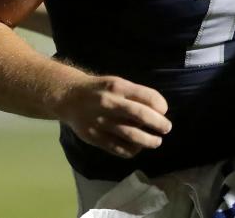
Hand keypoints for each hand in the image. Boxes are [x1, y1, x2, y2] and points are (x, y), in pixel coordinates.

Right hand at [54, 75, 171, 158]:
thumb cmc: (98, 90)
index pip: (147, 96)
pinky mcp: (95, 137)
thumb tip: (158, 111)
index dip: (160, 105)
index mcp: (117, 86)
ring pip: (131, 135)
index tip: (164, 110)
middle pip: (140, 115)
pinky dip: (132, 150)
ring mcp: (101, 121)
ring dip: (149, 141)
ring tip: (156, 141)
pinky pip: (118, 148)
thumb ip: (134, 95)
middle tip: (166, 128)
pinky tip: (137, 148)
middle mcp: (109, 103)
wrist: (68, 97)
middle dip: (159, 123)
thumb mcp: (115, 84)